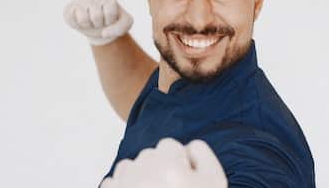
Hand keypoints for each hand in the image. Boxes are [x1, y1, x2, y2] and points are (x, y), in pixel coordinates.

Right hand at [64, 0, 133, 45]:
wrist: (99, 25)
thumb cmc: (113, 21)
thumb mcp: (125, 23)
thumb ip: (121, 28)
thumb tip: (104, 32)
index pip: (110, 12)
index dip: (111, 20)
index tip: (110, 18)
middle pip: (96, 16)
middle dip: (99, 24)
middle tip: (99, 21)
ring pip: (83, 19)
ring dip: (89, 26)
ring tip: (91, 21)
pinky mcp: (69, 8)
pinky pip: (71, 19)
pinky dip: (77, 25)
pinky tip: (81, 21)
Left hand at [100, 138, 226, 187]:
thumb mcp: (214, 182)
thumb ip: (202, 156)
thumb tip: (186, 146)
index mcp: (168, 168)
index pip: (170, 146)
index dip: (180, 164)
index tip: (182, 184)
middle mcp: (141, 173)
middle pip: (149, 155)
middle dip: (159, 170)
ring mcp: (123, 186)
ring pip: (130, 167)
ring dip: (139, 178)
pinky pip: (113, 182)